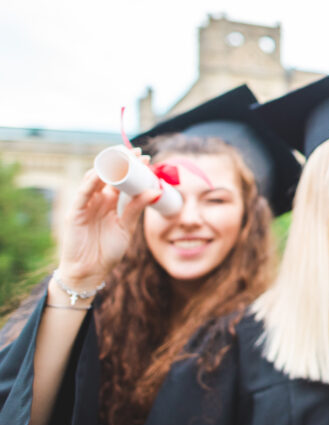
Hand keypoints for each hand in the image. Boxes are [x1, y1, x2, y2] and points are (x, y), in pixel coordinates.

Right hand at [58, 154, 159, 288]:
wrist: (91, 272)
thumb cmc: (108, 251)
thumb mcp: (127, 227)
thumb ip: (137, 208)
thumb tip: (157, 189)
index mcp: (111, 202)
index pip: (121, 180)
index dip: (132, 168)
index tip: (146, 157)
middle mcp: (98, 200)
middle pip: (108, 176)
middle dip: (121, 163)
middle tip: (136, 152)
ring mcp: (86, 205)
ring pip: (94, 180)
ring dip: (107, 168)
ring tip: (121, 158)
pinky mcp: (75, 213)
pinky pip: (82, 194)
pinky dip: (90, 183)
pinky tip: (100, 173)